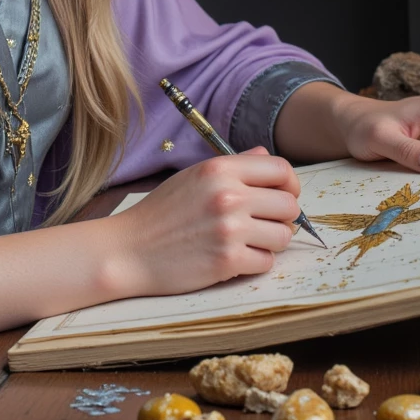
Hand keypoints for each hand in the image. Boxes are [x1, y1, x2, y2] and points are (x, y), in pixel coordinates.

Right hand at [110, 148, 300, 297]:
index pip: (280, 169)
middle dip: (282, 217)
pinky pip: (267, 262)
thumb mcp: (194, 176)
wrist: (129, 249)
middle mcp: (228, 195)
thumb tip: (267, 156)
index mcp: (220, 169)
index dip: (289, 184)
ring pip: (283, 236)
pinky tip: (235, 258)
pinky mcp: (227, 261)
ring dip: (271, 242)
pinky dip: (255, 262)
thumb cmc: (162, 213)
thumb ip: (234, 166)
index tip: (282, 195)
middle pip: (289, 205)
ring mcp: (229, 229)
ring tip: (249, 241)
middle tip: (264, 224)